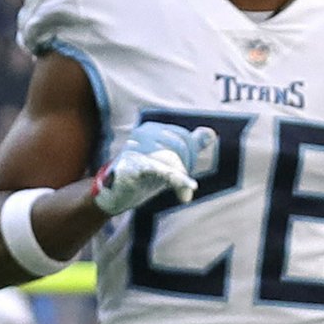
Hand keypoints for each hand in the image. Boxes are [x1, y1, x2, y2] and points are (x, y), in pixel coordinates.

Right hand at [95, 120, 215, 215]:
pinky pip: (160, 169)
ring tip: (183, 193)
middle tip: (180, 184)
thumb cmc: (142, 175)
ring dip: (180, 178)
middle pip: (180, 147)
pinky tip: (189, 188)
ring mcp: (135, 149)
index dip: (190, 156)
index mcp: (152, 129)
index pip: (185, 137)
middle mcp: (142, 134)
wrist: (113, 195)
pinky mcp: (132, 167)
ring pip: (172, 159)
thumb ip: (190, 145)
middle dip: (185, 166)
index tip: (183, 171)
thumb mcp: (168, 159)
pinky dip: (178, 179)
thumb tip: (210, 133)